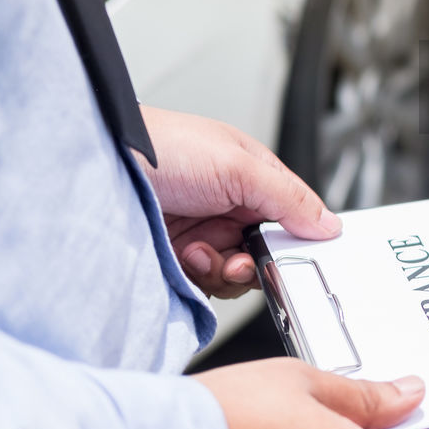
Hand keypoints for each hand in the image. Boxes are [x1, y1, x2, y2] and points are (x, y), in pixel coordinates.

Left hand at [138, 106, 341, 297]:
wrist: (99, 168)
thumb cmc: (162, 147)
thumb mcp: (239, 166)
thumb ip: (289, 198)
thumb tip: (328, 224)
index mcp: (252, 176)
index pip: (293, 213)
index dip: (299, 237)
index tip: (301, 255)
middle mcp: (230, 205)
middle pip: (268, 250)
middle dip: (260, 260)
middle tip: (247, 258)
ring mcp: (204, 232)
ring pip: (239, 271)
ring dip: (227, 269)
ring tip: (206, 252)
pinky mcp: (178, 257)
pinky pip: (208, 281)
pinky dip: (203, 274)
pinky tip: (188, 256)